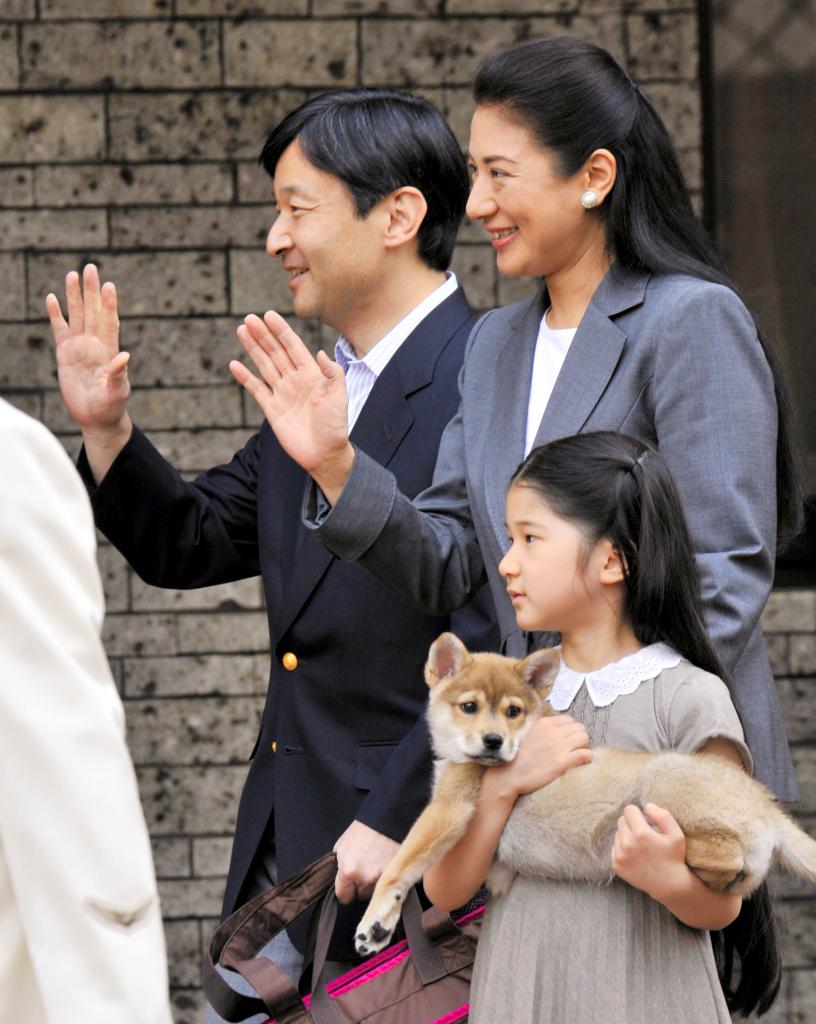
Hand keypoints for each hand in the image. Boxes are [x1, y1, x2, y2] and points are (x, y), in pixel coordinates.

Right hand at [45, 264, 131, 433]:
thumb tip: (125, 356)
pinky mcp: (65, 354)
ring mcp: (80, 347)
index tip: (109, 285)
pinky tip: (52, 298)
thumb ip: (118, 374)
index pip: (109, 322)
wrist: (97, 417)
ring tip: (72, 274)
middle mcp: (95, 344)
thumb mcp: (117, 391)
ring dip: (74, 296)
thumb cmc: (111, 406)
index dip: (109, 304)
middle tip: (90, 267)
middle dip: (91, 290)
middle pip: (93, 311)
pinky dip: (56, 314)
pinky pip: (60, 330)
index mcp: (109, 350)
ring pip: (77, 316)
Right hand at [232, 311, 354, 500]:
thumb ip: (333, 374)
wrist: (326, 454)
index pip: (294, 347)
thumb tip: (321, 353)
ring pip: (265, 366)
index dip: (282, 331)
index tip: (269, 315)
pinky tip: (235, 365)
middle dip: (263, 335)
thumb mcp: (339, 397)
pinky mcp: (272, 410)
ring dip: (253, 349)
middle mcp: (295, 380)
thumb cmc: (335, 426)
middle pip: (276, 353)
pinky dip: (246, 378)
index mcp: (312, 374)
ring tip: (242, 331)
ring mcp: (282, 394)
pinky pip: (256, 390)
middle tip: (249, 319)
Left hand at [333, 820, 399, 903]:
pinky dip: (386, 879)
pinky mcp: (396, 875)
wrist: (387, 818)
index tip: (348, 887)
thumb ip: (339, 865)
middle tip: (364, 872)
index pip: (343, 896)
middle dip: (360, 887)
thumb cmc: (364, 829)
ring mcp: (382, 879)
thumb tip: (339, 876)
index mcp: (348, 871)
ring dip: (374, 885)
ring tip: (376, 868)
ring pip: (375, 893)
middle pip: (360, 896)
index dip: (345, 890)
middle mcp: (364, 879)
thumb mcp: (342, 845)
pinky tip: (385, 867)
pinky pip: (388, 886)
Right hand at [483, 716, 591, 802]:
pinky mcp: (562, 762)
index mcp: (544, 724)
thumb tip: (557, 729)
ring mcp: (558, 746)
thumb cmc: (517, 757)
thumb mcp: (528, 734)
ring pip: (584, 738)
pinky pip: (585, 754)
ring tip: (576, 755)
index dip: (570, 731)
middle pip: (580, 728)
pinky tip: (580, 763)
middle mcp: (552, 732)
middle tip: (574, 749)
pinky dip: (586, 758)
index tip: (567, 740)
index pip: (569, 720)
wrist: (509, 775)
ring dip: (583, 746)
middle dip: (579, 738)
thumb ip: (542, 729)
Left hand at [611, 803, 687, 900]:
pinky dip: (622, 848)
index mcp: (641, 833)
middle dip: (632, 823)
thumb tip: (646, 805)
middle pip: (621, 820)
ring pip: (617, 833)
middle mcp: (627, 844)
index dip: (638, 813)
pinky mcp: (616, 865)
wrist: (669, 885)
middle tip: (644, 833)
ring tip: (641, 846)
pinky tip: (636, 855)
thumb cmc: (674, 857)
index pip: (629, 810)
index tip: (645, 820)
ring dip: (627, 835)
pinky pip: (614, 847)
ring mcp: (620, 856)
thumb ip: (663, 815)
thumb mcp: (676, 834)